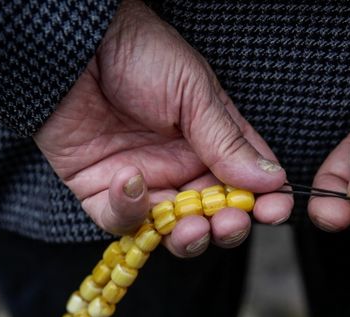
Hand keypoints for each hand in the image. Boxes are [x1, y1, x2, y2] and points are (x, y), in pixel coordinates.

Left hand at [34, 0, 290, 256]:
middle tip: (228, 223)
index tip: (274, 212)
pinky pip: (122, 221)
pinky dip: (130, 211)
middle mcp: (180, 167)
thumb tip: (272, 180)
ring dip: (185, 236)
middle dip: (225, 227)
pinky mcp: (101, 192)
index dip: (263, 202)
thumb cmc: (139, 53)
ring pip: (171, 232)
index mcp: (211, 142)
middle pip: (212, 217)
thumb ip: (228, 141)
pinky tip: (132, 181)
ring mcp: (143, 183)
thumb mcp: (193, 93)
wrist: (75, 46)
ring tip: (191, 226)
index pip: (246, 183)